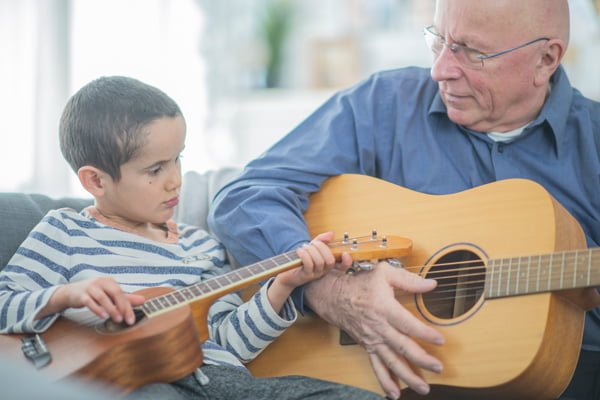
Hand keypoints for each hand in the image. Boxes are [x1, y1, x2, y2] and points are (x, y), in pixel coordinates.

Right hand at [52, 277, 144, 324]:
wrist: (71, 292)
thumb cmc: (94, 293)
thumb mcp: (110, 294)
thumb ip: (126, 298)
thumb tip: (143, 300)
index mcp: (110, 281)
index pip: (122, 293)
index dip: (128, 306)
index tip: (131, 319)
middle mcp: (101, 282)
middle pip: (115, 293)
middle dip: (122, 307)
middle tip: (125, 320)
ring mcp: (90, 287)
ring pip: (103, 298)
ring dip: (111, 309)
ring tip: (117, 319)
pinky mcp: (81, 295)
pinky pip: (90, 302)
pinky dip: (97, 309)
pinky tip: (103, 316)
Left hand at [267, 232, 336, 313]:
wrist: (286, 272)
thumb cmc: (300, 260)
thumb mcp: (311, 247)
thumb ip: (321, 240)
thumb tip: (331, 234)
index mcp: (327, 264)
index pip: (343, 266)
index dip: (346, 261)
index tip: (344, 254)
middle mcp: (323, 271)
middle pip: (330, 260)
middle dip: (321, 248)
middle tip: (312, 244)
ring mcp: (315, 274)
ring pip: (319, 261)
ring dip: (311, 250)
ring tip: (303, 248)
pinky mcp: (306, 276)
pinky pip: (309, 264)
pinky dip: (304, 254)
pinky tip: (299, 251)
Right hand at [305, 261, 443, 398]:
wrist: (334, 297)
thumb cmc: (361, 284)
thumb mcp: (383, 274)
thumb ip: (408, 280)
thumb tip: (432, 284)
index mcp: (384, 308)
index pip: (407, 324)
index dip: (423, 333)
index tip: (440, 340)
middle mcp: (379, 327)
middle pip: (401, 347)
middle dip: (421, 359)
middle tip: (438, 368)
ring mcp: (373, 340)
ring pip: (391, 361)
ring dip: (407, 376)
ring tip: (423, 388)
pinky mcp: (368, 347)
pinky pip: (377, 366)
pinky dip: (385, 381)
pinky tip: (395, 394)